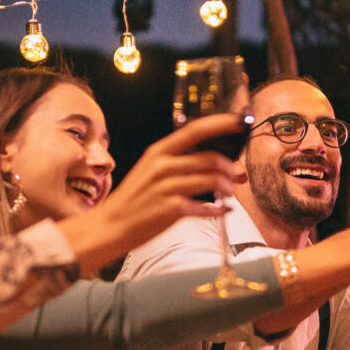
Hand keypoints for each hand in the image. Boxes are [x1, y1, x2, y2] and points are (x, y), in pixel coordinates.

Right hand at [91, 113, 242, 255]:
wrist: (110, 226)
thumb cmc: (134, 199)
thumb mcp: (150, 171)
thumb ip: (177, 162)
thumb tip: (212, 160)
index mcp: (158, 152)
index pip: (195, 130)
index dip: (221, 124)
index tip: (239, 123)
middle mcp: (163, 166)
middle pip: (210, 158)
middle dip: (230, 166)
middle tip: (237, 174)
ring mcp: (167, 187)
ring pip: (212, 180)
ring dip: (228, 187)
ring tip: (230, 193)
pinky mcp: (172, 209)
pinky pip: (206, 206)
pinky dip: (219, 209)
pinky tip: (223, 211)